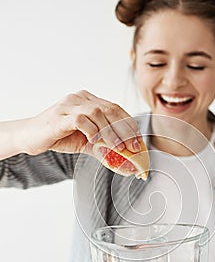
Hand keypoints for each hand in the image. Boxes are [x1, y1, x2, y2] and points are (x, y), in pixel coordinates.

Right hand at [24, 90, 141, 155]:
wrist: (30, 137)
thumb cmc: (58, 137)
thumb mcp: (86, 143)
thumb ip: (104, 149)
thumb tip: (125, 163)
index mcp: (89, 100)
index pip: (116, 109)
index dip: (129, 124)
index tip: (138, 141)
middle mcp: (81, 98)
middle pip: (111, 109)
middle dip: (125, 129)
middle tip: (133, 146)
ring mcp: (70, 104)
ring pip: (98, 114)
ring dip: (111, 132)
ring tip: (118, 148)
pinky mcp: (60, 115)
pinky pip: (81, 119)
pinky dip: (92, 131)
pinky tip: (95, 141)